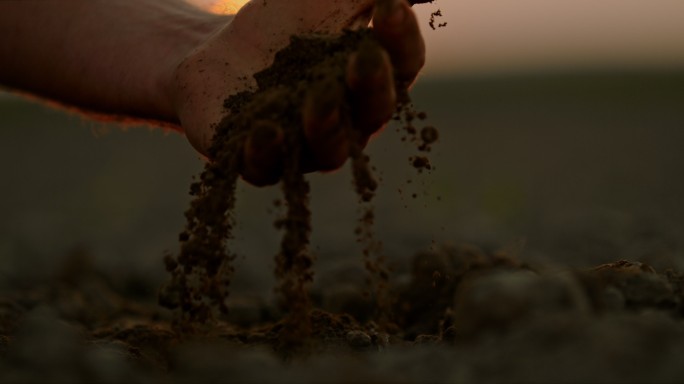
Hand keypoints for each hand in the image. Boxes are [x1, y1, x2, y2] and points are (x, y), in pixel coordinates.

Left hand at [173, 0, 424, 185]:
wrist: (219, 51)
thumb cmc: (282, 21)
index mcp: (373, 76)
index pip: (402, 62)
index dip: (401, 38)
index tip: (391, 7)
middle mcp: (349, 120)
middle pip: (373, 110)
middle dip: (371, 85)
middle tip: (364, 59)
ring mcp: (306, 146)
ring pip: (328, 148)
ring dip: (326, 125)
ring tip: (320, 97)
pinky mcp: (259, 161)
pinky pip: (268, 166)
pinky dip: (266, 151)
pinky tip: (263, 129)